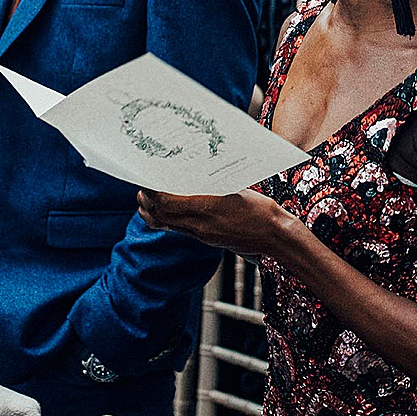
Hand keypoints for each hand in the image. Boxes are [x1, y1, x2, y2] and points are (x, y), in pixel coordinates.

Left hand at [136, 188, 291, 258]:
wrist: (274, 236)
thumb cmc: (261, 210)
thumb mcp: (237, 189)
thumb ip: (212, 185)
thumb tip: (193, 174)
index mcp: (208, 209)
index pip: (168, 202)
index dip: (153, 193)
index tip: (146, 182)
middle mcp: (200, 226)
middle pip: (162, 216)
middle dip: (148, 204)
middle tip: (142, 191)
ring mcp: (202, 235)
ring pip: (168, 225)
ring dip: (155, 214)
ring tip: (148, 202)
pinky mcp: (206, 240)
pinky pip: (180, 230)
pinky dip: (169, 220)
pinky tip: (171, 211)